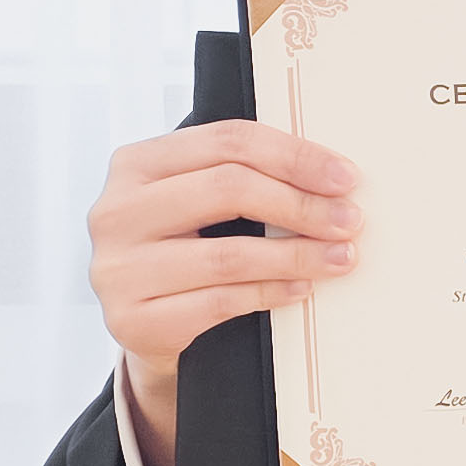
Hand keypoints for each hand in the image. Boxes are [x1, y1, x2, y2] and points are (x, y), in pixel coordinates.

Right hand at [90, 119, 363, 465]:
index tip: (345, 177)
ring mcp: (118, 269)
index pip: (227, 141)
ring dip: (296, 255)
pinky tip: (303, 288)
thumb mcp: (195, 202)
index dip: (294, 156)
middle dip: (301, 204)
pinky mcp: (132, 321)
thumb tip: (329, 173)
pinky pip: (219, 302)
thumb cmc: (182, 249)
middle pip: (228, 188)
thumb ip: (239, 175)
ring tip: (341, 257)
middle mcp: (115, 211)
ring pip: (228, 253)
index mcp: (135, 164)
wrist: (142, 324)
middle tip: (349, 220)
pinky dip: (270, 293)